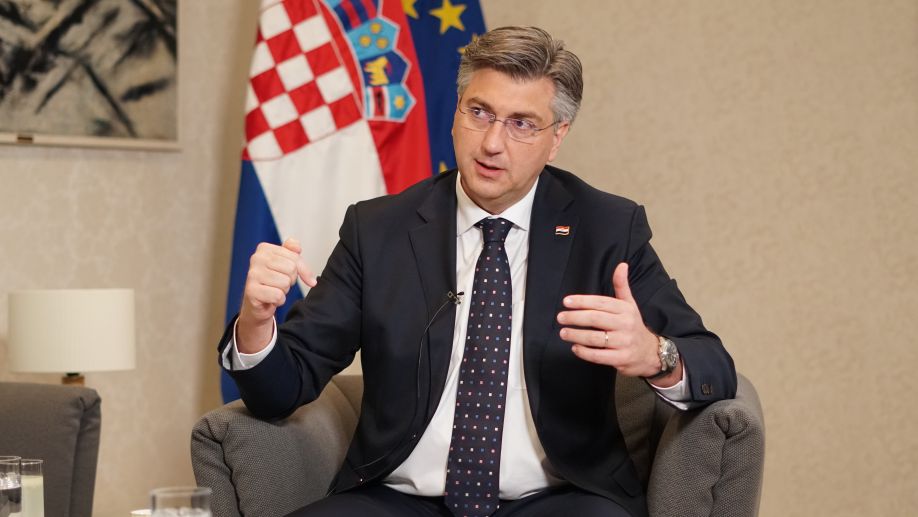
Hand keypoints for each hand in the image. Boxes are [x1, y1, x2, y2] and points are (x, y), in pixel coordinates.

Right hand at [237, 238, 316, 352]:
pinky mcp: (251, 290)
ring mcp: (252, 274)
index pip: (295, 258)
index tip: (299, 276)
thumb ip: (293, 252)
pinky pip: (278, 295)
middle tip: (279, 283)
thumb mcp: (286, 264)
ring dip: (284, 291)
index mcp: (264, 249)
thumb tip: (298, 247)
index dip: (303, 271)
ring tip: (273, 290)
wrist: (257, 303)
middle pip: (291, 269)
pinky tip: (270, 298)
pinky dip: (278, 300)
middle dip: (290, 280)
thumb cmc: (273, 282)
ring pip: (285, 283)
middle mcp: (256, 258)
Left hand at [557, 262, 664, 378]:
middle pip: (595, 319)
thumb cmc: (633, 325)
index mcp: (625, 309)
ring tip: (564, 333)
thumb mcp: (629, 304)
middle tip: (561, 317)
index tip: (566, 301)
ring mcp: (624, 342)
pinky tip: (575, 348)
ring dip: (576, 335)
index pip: (601, 303)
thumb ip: (622, 286)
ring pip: (595, 338)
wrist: (650, 352)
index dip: (582, 301)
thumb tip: (621, 265)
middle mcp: (625, 324)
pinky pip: (599, 356)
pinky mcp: (621, 358)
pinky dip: (584, 352)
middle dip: (575, 317)